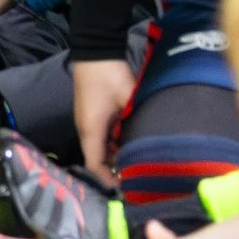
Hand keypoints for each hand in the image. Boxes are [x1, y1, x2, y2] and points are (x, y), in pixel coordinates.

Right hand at [72, 57, 136, 188]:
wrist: (96, 50)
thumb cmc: (109, 77)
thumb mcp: (126, 101)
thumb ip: (135, 122)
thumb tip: (150, 142)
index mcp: (91, 130)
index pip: (95, 165)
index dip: (109, 180)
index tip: (127, 188)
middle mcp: (87, 129)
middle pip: (98, 159)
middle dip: (115, 169)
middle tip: (138, 175)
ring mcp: (89, 121)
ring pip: (101, 147)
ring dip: (116, 154)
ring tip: (138, 160)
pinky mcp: (94, 113)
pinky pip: (103, 135)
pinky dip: (115, 141)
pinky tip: (131, 140)